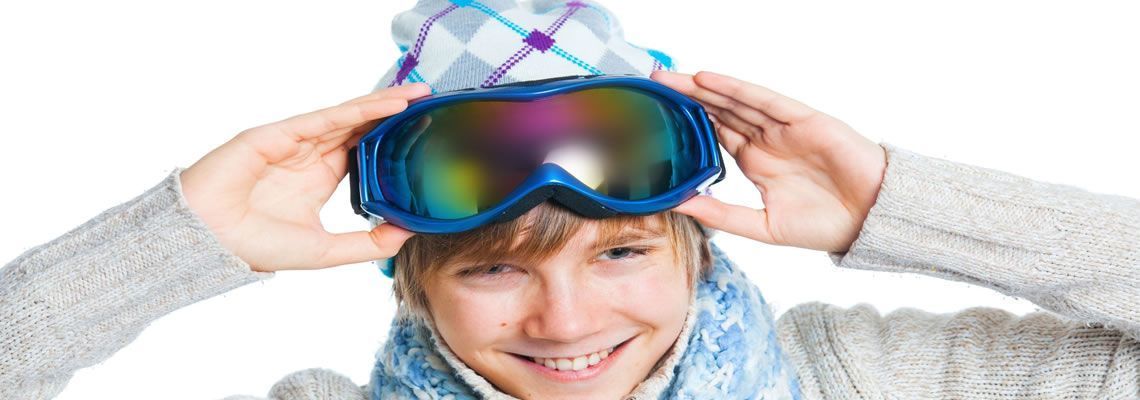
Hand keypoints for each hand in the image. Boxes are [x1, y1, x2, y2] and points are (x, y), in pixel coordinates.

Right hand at [179, 83, 430, 271]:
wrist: (208, 243)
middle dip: (394, 114)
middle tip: (430, 101)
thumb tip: (406, 236)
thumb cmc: (253, 246)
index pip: (363, 149)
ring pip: (348, 117)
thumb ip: (365, 244)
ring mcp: (295, 142)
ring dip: (383, 104)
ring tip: (417, 94)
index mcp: (319, 178)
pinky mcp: (280, 134)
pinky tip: (387, 104)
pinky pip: (326, 118)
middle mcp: (309, 156)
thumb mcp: (325, 250)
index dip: (392, 138)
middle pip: (360, 126)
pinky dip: (358, 109)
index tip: (425, 132)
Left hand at [651, 70, 886, 252]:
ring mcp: (783, 128)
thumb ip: (721, 215)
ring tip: (671, 78)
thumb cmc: (824, 225)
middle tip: (654, 86)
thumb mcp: (762, 226)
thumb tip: (678, 206)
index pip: (714, 135)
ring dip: (703, 88)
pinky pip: (763, 100)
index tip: (655, 116)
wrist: (870, 221)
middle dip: (687, 99)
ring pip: (735, 101)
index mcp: (756, 163)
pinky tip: (709, 80)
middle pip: (719, 112)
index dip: (687, 123)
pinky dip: (736, 88)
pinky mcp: (802, 120)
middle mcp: (766, 141)